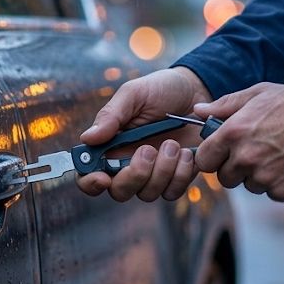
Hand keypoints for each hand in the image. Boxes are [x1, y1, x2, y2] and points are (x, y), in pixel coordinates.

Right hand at [76, 67, 209, 201]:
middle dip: (134, 176)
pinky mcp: (176, 177)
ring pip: (147, 194)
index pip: (89, 176)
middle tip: (147, 150)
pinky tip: (186, 152)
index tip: (103, 177)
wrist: (196, 90)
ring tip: (172, 142)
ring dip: (162, 170)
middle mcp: (128, 165)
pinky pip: (173, 191)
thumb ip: (111, 115)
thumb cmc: (160, 90)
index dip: (90, 183)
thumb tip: (87, 139)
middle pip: (119, 192)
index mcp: (110, 146)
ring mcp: (153, 174)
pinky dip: (180, 174)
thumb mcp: (134, 94)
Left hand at [193, 83, 283, 199]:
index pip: (204, 160)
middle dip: (235, 167)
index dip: (213, 157)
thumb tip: (197, 110)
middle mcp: (246, 158)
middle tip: (256, 150)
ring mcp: (265, 177)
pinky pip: (271, 193)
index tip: (222, 152)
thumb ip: (224, 105)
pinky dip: (278, 183)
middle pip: (225, 178)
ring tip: (278, 153)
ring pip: (249, 186)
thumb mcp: (258, 94)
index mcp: (233, 133)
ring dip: (258, 175)